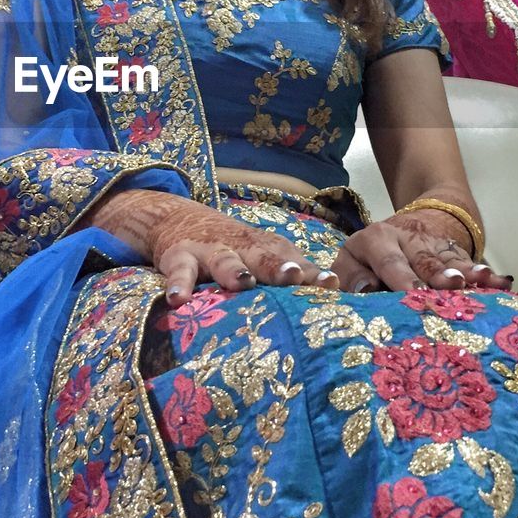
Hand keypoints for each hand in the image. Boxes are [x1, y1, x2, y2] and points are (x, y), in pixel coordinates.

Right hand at [79, 189, 337, 305]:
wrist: (179, 219)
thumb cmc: (235, 250)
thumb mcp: (264, 258)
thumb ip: (294, 274)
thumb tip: (339, 298)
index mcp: (267, 250)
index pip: (294, 262)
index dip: (312, 274)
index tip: (330, 285)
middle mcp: (243, 249)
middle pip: (264, 257)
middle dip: (278, 267)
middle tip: (293, 276)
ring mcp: (211, 252)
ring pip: (224, 260)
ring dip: (233, 270)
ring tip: (242, 282)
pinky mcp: (180, 258)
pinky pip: (180, 272)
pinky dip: (179, 284)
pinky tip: (178, 298)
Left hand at [331, 210, 512, 292]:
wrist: (402, 226)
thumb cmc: (368, 258)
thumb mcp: (350, 261)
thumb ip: (348, 275)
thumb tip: (356, 287)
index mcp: (375, 240)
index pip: (389, 260)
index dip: (402, 276)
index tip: (415, 291)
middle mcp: (407, 238)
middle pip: (424, 258)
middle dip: (439, 273)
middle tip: (453, 285)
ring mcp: (434, 244)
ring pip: (451, 259)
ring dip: (467, 270)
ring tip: (483, 280)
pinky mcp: (454, 251)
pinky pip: (470, 263)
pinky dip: (486, 274)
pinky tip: (502, 282)